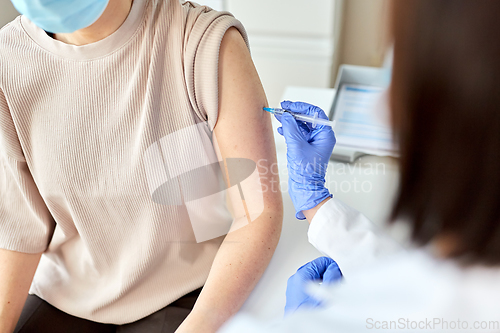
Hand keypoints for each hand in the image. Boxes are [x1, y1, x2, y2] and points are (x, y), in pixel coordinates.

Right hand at [275, 101, 335, 218]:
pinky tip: (281, 128)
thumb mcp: (296, 146)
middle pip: (307, 118)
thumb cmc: (306, 171)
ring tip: (278, 116)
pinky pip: (298, 134)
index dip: (301, 107)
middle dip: (293, 113)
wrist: (305, 187)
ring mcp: (314, 142)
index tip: (289, 105)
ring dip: (290, 121)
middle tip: (281, 109)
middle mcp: (321, 137)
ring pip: (301, 126)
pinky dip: (289, 130)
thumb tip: (287, 115)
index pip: (315, 113)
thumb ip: (291, 128)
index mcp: (325, 135)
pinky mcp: (306, 148)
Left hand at [285, 257, 341, 314]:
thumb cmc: (311, 314)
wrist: (300, 331)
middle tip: (339, 279)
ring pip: (312, 279)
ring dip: (324, 282)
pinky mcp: (295, 298)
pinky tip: (325, 297)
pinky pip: (308, 288)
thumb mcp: (327, 292)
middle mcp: (295, 280)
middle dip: (328, 273)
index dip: (333, 265)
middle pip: (316, 269)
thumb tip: (334, 267)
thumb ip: (332, 276)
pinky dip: (318, 289)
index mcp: (301, 276)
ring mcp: (293, 289)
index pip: (320, 262)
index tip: (341, 271)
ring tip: (334, 289)